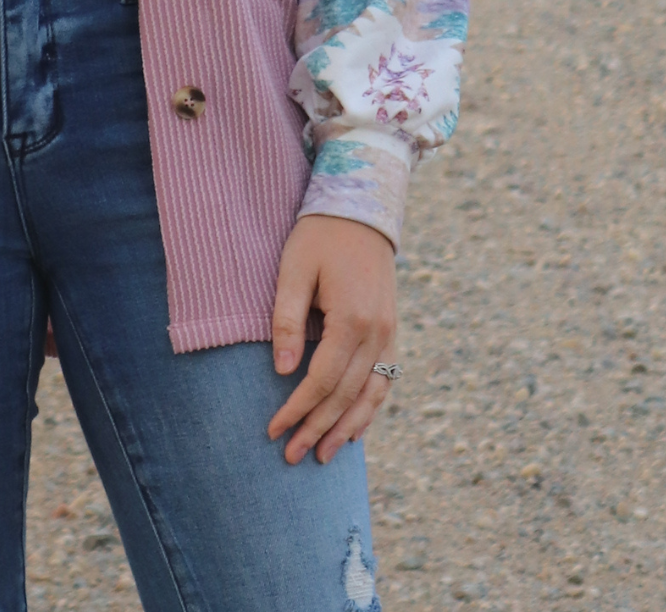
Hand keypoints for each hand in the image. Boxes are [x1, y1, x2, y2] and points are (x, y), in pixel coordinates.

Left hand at [266, 213, 396, 465]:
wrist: (361, 209)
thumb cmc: (319, 237)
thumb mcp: (293, 270)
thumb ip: (287, 320)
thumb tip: (281, 371)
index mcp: (352, 319)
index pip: (322, 380)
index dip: (297, 409)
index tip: (273, 430)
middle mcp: (378, 333)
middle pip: (346, 396)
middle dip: (318, 428)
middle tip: (291, 456)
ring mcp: (390, 334)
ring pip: (371, 396)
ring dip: (348, 429)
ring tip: (324, 455)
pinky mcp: (392, 332)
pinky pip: (385, 381)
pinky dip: (370, 409)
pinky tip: (355, 428)